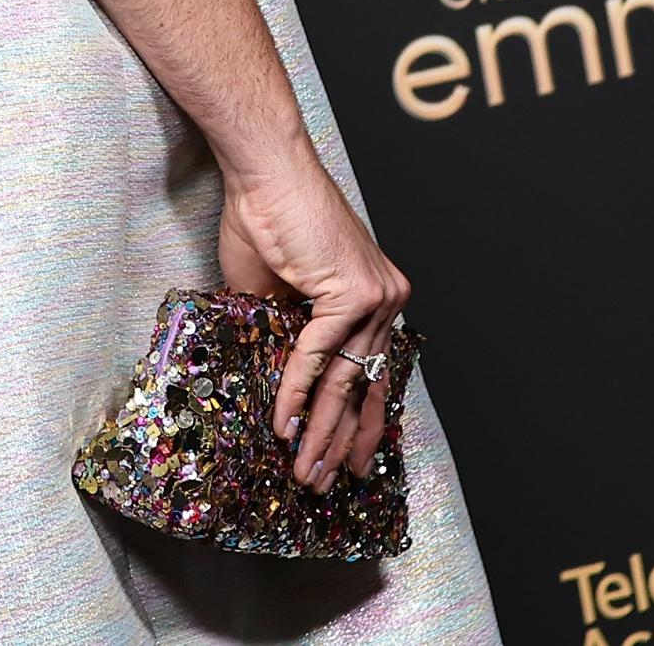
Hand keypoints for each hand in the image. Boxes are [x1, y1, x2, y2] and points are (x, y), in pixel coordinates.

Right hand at [213, 153, 408, 493]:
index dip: (363, 423)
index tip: (352, 462)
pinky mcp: (353, 294)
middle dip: (343, 442)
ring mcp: (376, 298)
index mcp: (376, 300)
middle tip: (326, 482)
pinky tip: (284, 423)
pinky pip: (320, 355)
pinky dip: (298, 391)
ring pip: (345, 380)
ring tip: (305, 470)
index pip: (375, 374)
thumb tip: (276, 381)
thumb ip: (286, 334)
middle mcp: (387, 301)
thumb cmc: (268, 221)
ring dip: (321, 432)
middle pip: (366, 386)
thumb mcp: (277, 293)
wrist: (266, 172)